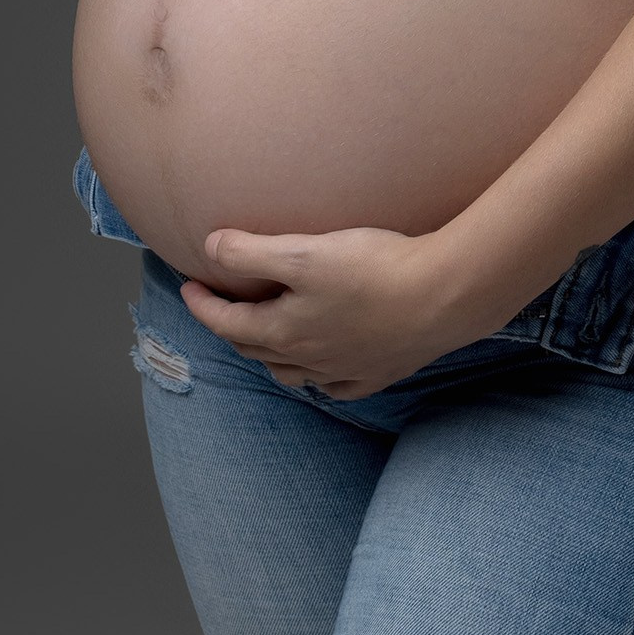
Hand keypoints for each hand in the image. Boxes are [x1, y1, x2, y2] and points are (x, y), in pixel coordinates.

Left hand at [178, 225, 496, 400]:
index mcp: (284, 331)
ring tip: (265, 336)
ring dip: (270, 356)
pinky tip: (324, 368)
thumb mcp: (303, 251)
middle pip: (255, 349)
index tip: (189, 286)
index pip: (228, 324)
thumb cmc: (373, 269)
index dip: (203, 305)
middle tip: (220, 305)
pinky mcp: (379, 372)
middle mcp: (309, 359)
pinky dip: (318, 377)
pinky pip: (336, 386)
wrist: (444, 297)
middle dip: (230, 328)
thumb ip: (251, 252)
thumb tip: (209, 248)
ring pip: (292, 373)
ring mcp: (345, 370)